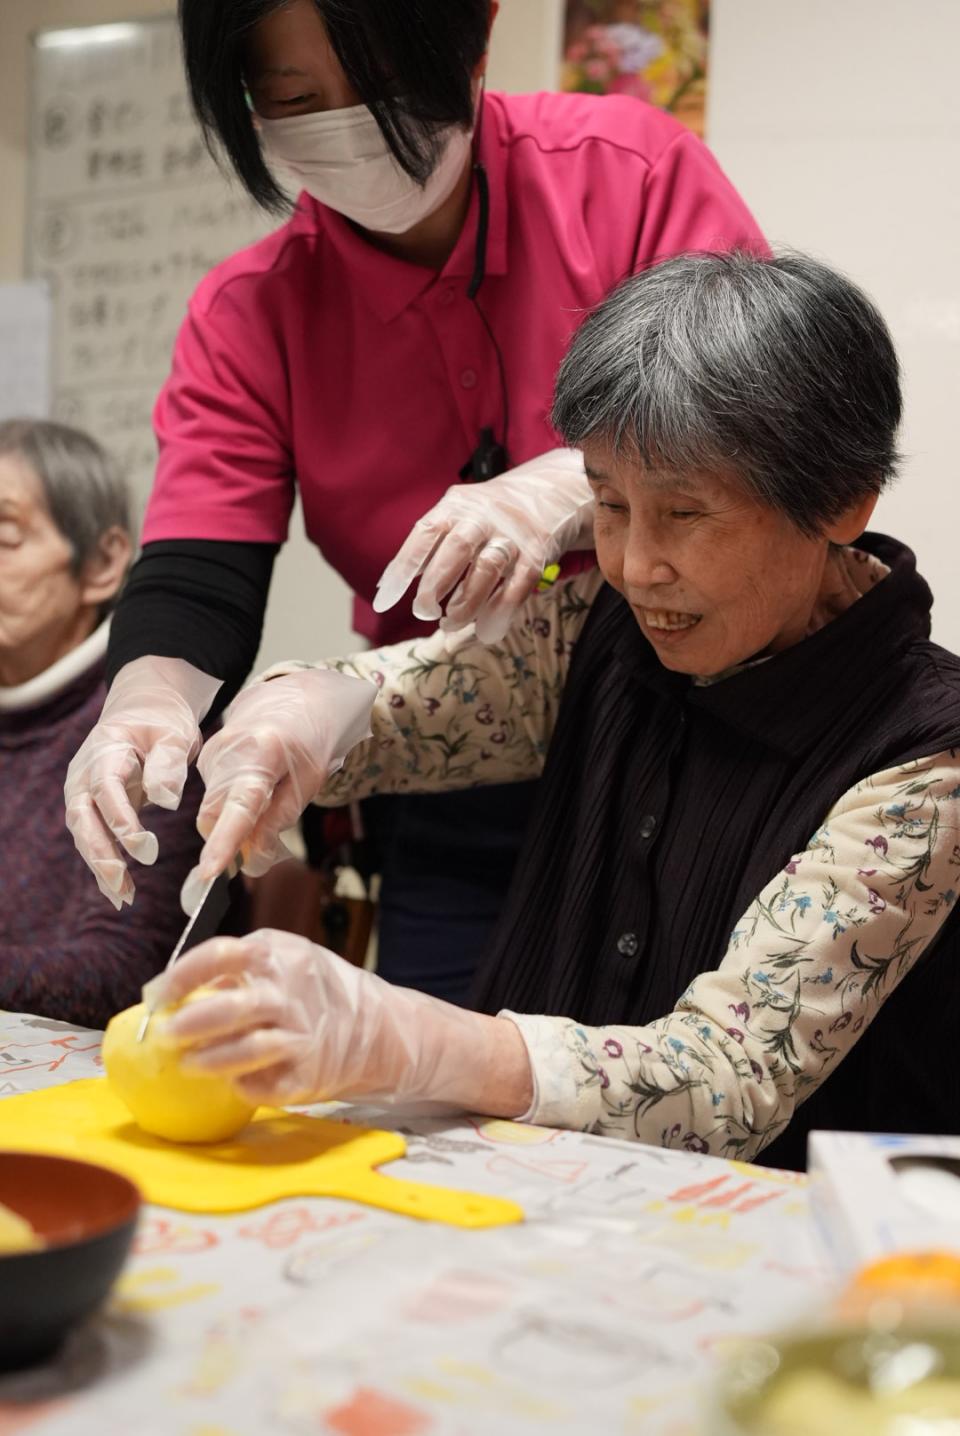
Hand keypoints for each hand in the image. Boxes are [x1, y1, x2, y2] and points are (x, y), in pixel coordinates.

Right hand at [64, 657, 221, 908]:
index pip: (106, 789)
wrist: (143, 711)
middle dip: (100, 852)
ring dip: (101, 866)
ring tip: (124, 896)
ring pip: (83, 834)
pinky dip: (105, 866)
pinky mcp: (92, 809)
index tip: (144, 847)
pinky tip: (120, 893)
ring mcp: (83, 793)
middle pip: (83, 817)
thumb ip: (168, 764)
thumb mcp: (173, 734)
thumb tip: (167, 802)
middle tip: (122, 882)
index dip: (121, 819)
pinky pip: (93, 840)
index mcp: (104, 751)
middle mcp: (84, 774)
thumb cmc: (161, 722)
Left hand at [147, 929, 533, 1114]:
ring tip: (188, 1065)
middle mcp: (291, 991)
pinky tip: (234, 1084)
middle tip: (166, 1035)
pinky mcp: (310, 1073)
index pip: (219, 955)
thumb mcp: (286, 962)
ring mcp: (303, 1034)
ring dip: (209, 1061)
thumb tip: (171, 993)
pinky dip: (243, 1086)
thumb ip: (239, 972)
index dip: (181, 975)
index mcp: (279, 954)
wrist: (381, 1028)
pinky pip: (264, 1084)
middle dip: (189, 1024)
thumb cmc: (315, 992)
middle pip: (229, 1007)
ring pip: (245, 1050)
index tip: (158, 995)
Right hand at [187, 668, 374, 901]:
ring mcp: (212, 753)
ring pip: (213, 809)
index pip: (239, 807)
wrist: (296, 700)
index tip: (209, 872)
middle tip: (256, 848)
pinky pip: (214, 795)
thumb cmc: (309, 741)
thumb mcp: (308, 782)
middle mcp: (228, 751)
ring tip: (266, 801)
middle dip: (227, 841)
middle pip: (214, 815)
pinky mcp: (206, 757)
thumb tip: (252, 859)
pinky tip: (254, 787)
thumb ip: (278, 820)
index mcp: (262, 753)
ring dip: (233, 822)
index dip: (224, 843)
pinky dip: (231, 805)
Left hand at [373, 448, 593, 642]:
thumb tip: (386, 588)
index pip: (423, 535)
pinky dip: (499, 613)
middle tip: (425, 612)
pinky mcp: (536, 555)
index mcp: (454, 506)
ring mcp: (511, 535)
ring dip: (465, 604)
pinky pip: (516, 587)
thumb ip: (426, 550)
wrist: (547, 494)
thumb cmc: (486, 517)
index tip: (385, 601)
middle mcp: (482, 517)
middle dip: (435, 585)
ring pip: (486, 570)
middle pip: (456, 549)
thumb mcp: (455, 517)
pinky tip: (486, 631)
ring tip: (451, 623)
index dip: (402, 569)